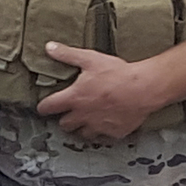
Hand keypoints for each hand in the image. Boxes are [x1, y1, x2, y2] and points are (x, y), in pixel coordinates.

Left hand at [34, 43, 170, 142]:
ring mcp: (98, 126)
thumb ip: (67, 54)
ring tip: (84, 120)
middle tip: (68, 112)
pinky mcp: (113, 133)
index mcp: (74, 98)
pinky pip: (102, 138)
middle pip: (64, 124)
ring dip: (81, 128)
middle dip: (64, 119)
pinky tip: (103, 125)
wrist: (143, 89)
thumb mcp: (89, 59)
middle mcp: (83, 115)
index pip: (49, 107)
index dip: (43, 107)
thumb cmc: (117, 74)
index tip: (42, 108)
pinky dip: (100, 133)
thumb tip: (49, 47)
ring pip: (82, 134)